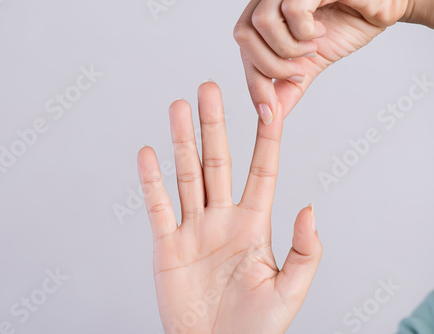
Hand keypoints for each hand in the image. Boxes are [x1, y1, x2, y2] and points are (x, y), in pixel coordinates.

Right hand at [137, 82, 322, 333]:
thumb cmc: (255, 328)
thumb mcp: (289, 291)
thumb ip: (304, 250)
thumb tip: (309, 206)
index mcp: (253, 225)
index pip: (261, 170)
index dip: (266, 138)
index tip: (268, 104)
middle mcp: (222, 218)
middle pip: (217, 161)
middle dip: (214, 125)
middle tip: (209, 89)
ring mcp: (193, 229)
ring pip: (187, 175)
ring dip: (182, 141)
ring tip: (178, 107)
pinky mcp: (167, 244)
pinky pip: (158, 206)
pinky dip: (152, 181)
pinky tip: (149, 153)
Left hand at [233, 0, 416, 123]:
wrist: (383, 7)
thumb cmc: (346, 24)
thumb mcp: (310, 64)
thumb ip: (287, 87)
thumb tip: (268, 117)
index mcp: (265, 13)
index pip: (242, 46)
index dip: (253, 82)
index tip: (268, 112)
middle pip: (243, 35)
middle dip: (270, 66)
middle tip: (298, 72)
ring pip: (262, 22)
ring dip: (289, 48)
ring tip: (312, 47)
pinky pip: (290, 9)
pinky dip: (305, 31)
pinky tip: (320, 30)